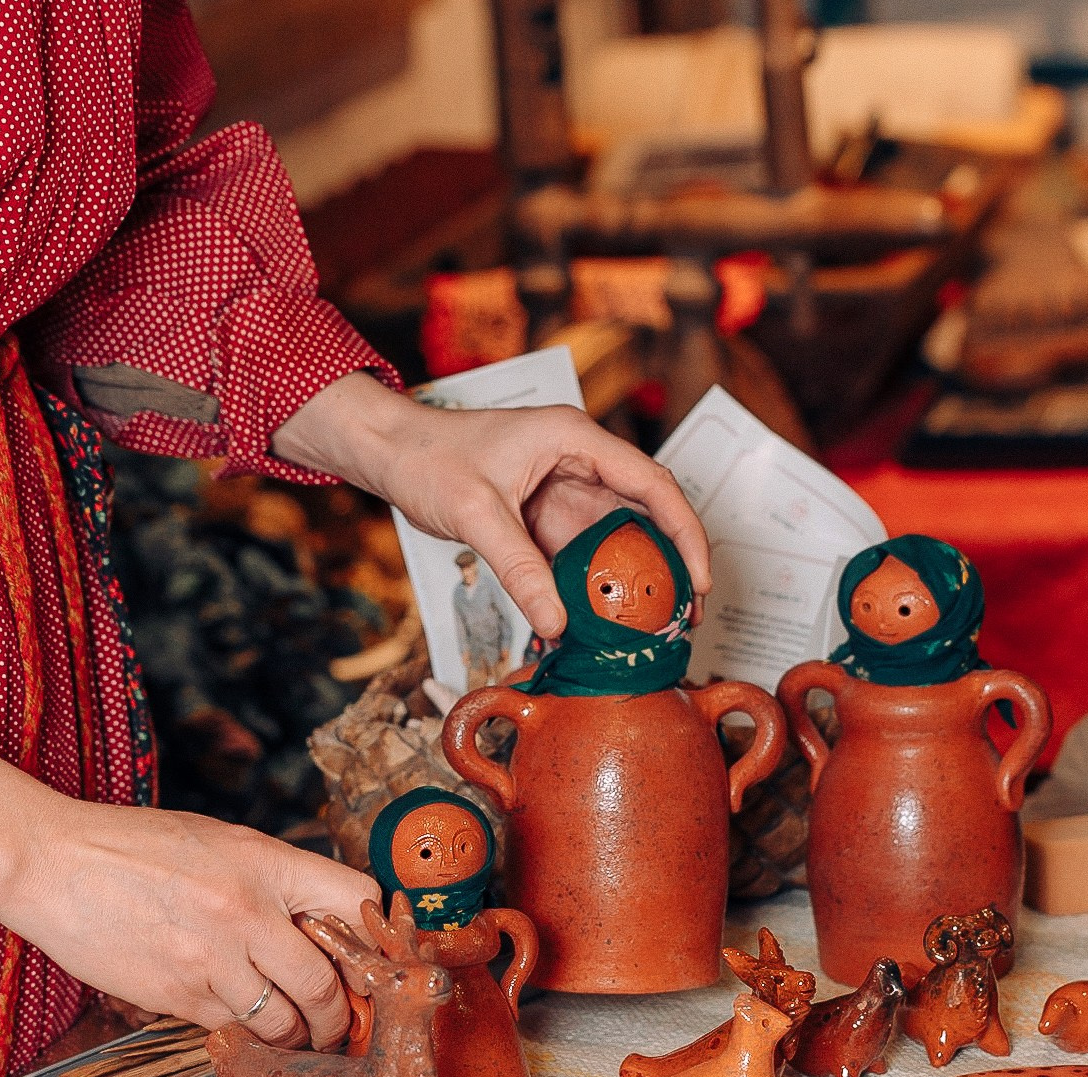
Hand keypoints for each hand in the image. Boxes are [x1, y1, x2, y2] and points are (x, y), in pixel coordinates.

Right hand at [0, 758, 375, 1049]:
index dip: (372, 934)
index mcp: (265, 861)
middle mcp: (246, 911)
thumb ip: (271, 879)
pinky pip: (230, 1028)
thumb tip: (319, 923)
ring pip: (284, 1022)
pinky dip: (240, 1031)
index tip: (368, 956)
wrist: (50, 862)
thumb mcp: (218, 841)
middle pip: (329, 984)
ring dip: (294, 1037)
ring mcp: (211, 959)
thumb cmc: (133, 847)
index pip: (357, 900)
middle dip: (338, 1016)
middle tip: (336, 1024)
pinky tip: (232, 1017)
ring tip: (291, 1034)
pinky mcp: (176, 995)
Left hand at [272, 372, 710, 637]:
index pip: (652, 483)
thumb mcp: (476, 513)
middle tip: (685, 615)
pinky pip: (582, 553)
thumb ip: (519, 568)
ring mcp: (562, 490)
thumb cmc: (428, 457)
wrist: (388, 451)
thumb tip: (557, 624)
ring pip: (615, 538)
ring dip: (634, 579)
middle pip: (645, 513)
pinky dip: (595, 585)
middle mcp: (578, 461)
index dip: (685, 531)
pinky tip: (602, 621)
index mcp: (574, 439)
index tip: (699, 578)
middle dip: (670, 563)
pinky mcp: (544, 516)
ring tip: (653, 627)